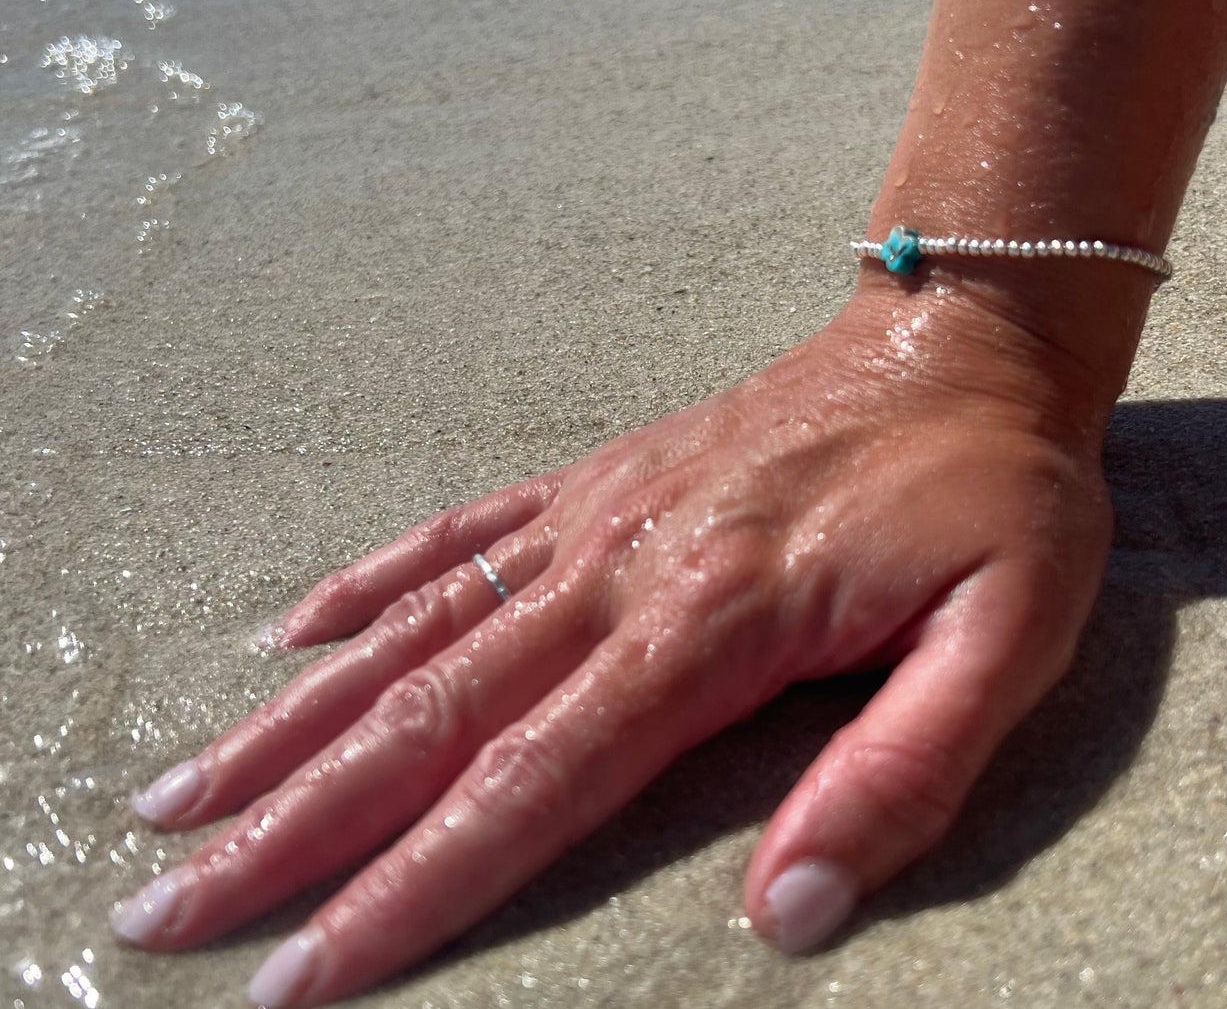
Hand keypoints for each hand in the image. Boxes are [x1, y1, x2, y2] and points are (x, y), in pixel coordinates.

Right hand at [109, 282, 1119, 1007]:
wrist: (965, 341)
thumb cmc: (994, 494)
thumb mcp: (1003, 635)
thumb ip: (899, 773)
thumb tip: (785, 918)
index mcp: (713, 625)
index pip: (532, 782)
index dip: (413, 890)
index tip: (304, 976)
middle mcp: (624, 568)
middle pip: (431, 712)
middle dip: (297, 824)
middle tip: (164, 908)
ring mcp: (599, 515)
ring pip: (416, 627)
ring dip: (295, 719)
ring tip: (178, 789)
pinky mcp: (603, 478)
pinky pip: (463, 533)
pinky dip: (370, 582)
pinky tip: (292, 630)